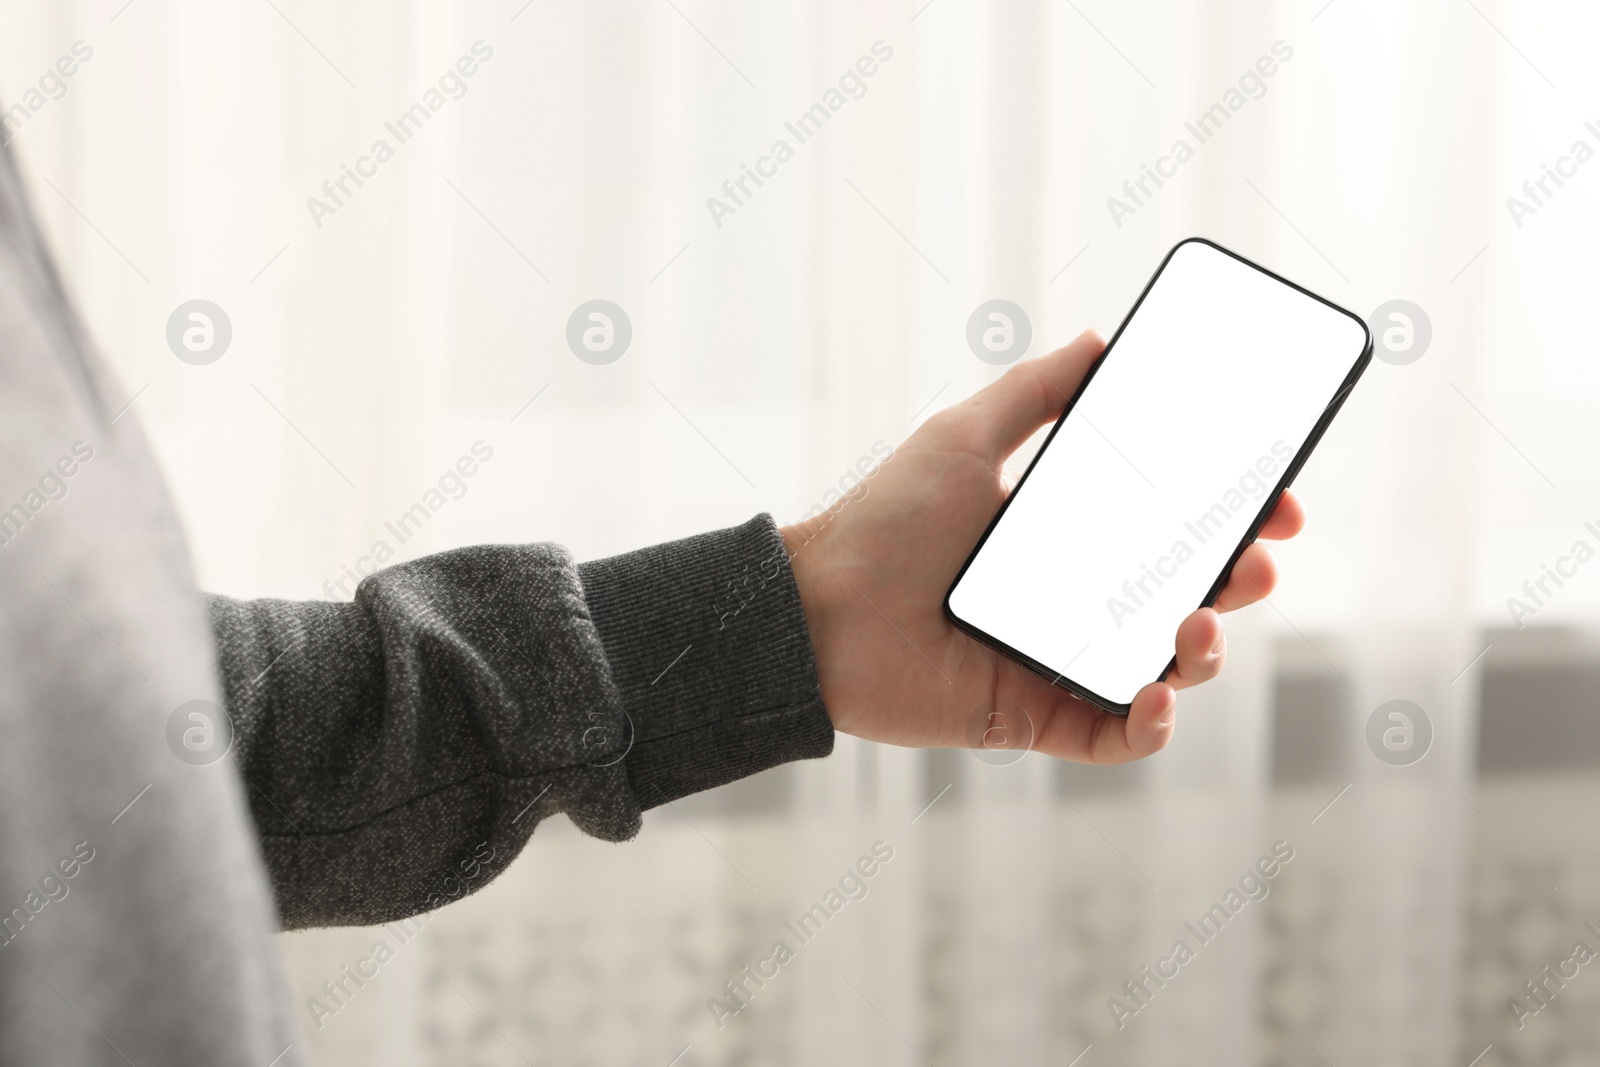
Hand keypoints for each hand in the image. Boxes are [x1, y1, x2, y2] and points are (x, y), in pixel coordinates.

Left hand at [782, 330, 1304, 764]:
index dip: (1236, 522)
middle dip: (1238, 582)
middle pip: (1186, 600)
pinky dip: (1150, 725)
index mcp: (1069, 539)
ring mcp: (1060, 662)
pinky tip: (1156, 692)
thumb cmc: (882, 522)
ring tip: (1199, 619)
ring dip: (1204, 651)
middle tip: (1257, 558)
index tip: (1282, 505)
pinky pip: (1115, 737)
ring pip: (1166, 670)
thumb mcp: (963, 439)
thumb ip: (1033, 394)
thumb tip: (1100, 340)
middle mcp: (1075, 602)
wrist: (815, 610)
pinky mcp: (1035, 718)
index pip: (1175, 533)